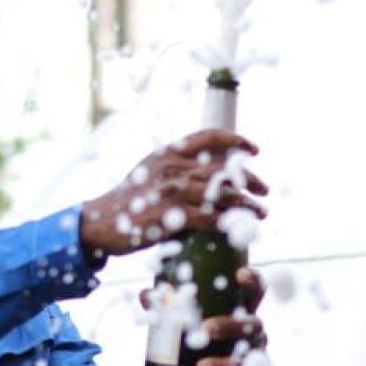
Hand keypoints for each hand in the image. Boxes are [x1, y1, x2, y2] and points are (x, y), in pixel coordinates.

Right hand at [80, 129, 269, 259]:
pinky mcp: (170, 216)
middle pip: (223, 168)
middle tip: (264, 189)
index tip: (254, 150)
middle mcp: (172, 167)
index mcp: (168, 152)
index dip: (236, 141)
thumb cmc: (129, 201)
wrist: (100, 222)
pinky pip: (209, 218)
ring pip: (221, 194)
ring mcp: (171, 191)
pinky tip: (241, 228)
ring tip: (261, 212)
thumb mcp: (150, 171)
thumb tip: (209, 171)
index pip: (209, 137)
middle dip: (249, 178)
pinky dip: (229, 223)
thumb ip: (177, 166)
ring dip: (246, 205)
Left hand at [175, 267, 270, 365]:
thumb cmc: (200, 343)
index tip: (240, 273)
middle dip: (231, 325)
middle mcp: (253, 331)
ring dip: (226, 361)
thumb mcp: (187, 325)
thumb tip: (146, 294)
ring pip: (250, 355)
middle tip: (206, 328)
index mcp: (241, 310)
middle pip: (253, 323)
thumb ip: (169, 309)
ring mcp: (257, 356)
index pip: (254, 291)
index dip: (252, 280)